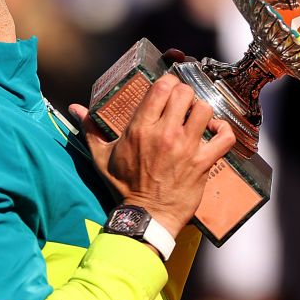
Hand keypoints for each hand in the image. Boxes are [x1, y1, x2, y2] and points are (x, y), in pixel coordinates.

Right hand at [69, 74, 235, 234]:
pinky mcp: (202, 163)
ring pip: (205, 110)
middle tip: (183, 104)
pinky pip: (224, 137)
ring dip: (203, 110)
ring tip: (198, 117)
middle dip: (185, 94)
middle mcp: (164, 133)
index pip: (161, 87)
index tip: (169, 90)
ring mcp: (185, 148)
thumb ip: (91, 129)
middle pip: (184, 93)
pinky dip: (224, 131)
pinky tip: (215, 131)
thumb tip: (76, 109)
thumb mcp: (102, 157)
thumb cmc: (125, 187)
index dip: (168, 83)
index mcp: (140, 128)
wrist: (146, 216)